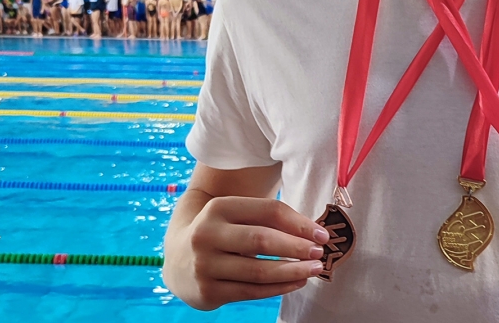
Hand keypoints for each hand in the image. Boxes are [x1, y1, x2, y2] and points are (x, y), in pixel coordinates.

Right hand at [164, 196, 329, 310]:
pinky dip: (277, 288)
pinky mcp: (207, 291)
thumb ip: (268, 219)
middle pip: (262, 239)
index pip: (268, 211)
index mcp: (219, 207)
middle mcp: (207, 234)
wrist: (177, 258)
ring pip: (258, 270)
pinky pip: (250, 291)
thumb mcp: (236, 216)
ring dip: (292, 271)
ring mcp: (205, 265)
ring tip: (313, 269)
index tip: (321, 233)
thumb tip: (313, 232)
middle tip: (319, 252)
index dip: (298, 222)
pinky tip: (296, 282)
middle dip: (296, 246)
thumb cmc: (222, 231)